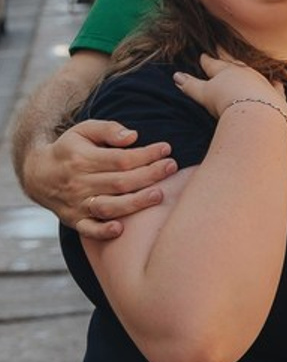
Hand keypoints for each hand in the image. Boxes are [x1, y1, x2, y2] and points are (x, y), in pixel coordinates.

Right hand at [23, 120, 177, 240]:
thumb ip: (108, 129)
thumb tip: (133, 136)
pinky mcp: (73, 220)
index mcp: (83, 159)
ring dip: (135, 203)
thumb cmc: (70, 148)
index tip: (166, 148)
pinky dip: (102, 232)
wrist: (38, 174)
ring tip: (159, 195)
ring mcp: (76, 204)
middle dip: (150, 175)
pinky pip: (87, 229)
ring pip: (108, 206)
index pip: (121, 159)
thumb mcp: (84, 130)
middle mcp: (79, 183)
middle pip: (120, 182)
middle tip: (172, 167)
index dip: (146, 154)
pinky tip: (121, 229)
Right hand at [173, 54, 286, 127]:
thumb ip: (190, 85)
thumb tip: (176, 76)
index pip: (213, 64)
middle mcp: (245, 73)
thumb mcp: (203, 94)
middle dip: (227, 60)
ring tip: (243, 69)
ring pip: (253, 73)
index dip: (207, 60)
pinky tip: (276, 81)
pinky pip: (275, 86)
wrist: (256, 112)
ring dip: (248, 71)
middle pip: (234, 64)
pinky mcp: (275, 94)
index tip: (203, 56)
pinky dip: (274, 84)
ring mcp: (262, 82)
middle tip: (223, 55)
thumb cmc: (226, 101)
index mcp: (226, 71)